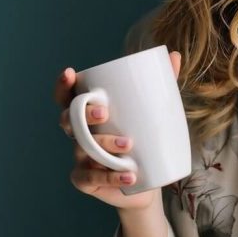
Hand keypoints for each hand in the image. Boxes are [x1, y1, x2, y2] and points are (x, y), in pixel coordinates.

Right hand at [54, 50, 181, 210]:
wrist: (148, 182)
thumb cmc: (144, 140)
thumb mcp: (153, 112)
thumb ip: (161, 84)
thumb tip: (174, 54)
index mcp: (89, 114)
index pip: (68, 97)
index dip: (63, 85)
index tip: (70, 73)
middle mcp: (79, 134)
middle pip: (69, 121)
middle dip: (83, 115)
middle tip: (105, 113)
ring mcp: (80, 158)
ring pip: (83, 148)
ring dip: (104, 145)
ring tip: (129, 146)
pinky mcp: (85, 181)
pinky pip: (90, 178)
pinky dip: (110, 176)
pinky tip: (129, 175)